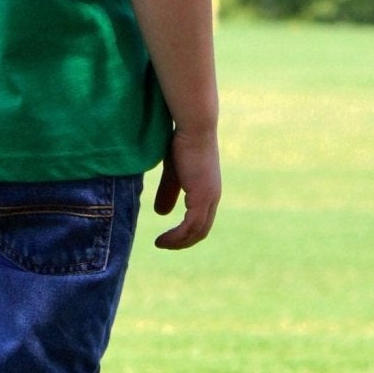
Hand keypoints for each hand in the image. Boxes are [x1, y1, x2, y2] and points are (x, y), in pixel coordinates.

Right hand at [152, 127, 220, 248]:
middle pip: (201, 231)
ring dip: (178, 242)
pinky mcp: (202, 197)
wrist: (193, 128)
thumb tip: (161, 213)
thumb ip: (168, 192)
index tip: (168, 237)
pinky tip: (163, 239)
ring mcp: (209, 198)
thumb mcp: (173, 173)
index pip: (201, 221)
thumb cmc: (183, 144)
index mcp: (208, 192)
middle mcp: (212, 198)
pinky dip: (177, 236)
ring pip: (196, 231)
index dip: (185, 233)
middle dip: (182, 242)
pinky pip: (190, 226)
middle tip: (163, 244)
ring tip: (160, 244)